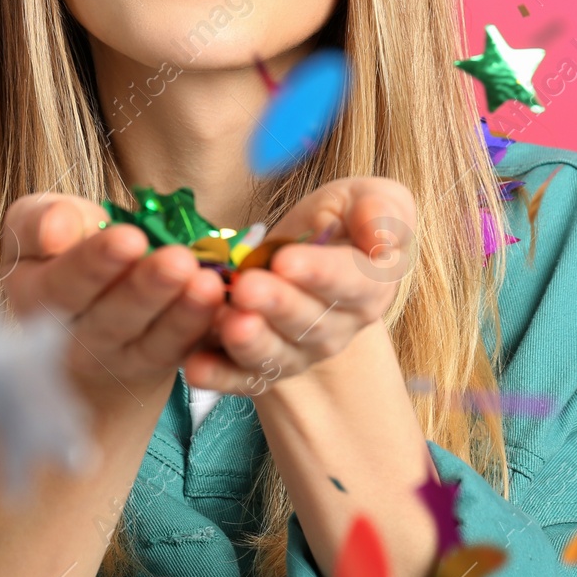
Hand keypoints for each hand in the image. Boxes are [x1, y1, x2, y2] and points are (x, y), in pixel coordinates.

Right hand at [0, 191, 225, 408]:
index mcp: (33, 297)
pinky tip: (220, 301)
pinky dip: (199, 328)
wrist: (79, 319)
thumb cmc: (61, 255)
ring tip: (208, 283)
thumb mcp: (36, 229)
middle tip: (177, 261)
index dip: (93, 264)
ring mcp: (115, 359)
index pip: (61, 285)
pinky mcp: (153, 366)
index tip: (129, 238)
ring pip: (148, 342)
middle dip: (144, 290)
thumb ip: (39, 221)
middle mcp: (71, 340)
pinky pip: (177, 352)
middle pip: (108, 320)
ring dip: (181, 314)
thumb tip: (58, 228)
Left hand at [181, 177, 414, 394]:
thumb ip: (382, 210)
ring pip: (276, 354)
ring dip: (250, 343)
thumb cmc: (341, 220)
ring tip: (228, 323)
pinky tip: (193, 367)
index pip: (353, 283)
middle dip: (277, 305)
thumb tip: (383, 240)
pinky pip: (240, 378)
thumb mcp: (366, 198)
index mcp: (371, 285)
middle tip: (247, 287)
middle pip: (310, 322)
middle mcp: (337, 328)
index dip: (320, 274)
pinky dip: (218, 376)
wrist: (303, 255)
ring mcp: (298, 352)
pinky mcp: (260, 367)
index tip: (287, 260)